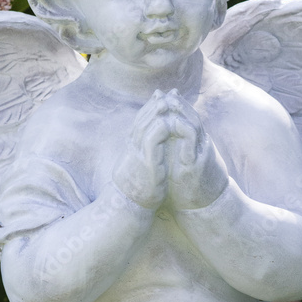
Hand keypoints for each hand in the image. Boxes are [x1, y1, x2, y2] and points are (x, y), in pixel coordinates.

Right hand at [113, 90, 170, 209]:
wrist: (129, 208)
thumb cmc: (138, 190)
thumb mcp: (142, 167)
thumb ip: (146, 154)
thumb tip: (152, 148)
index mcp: (132, 147)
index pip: (140, 121)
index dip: (151, 107)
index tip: (162, 97)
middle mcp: (132, 147)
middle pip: (142, 118)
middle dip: (156, 104)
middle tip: (169, 94)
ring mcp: (138, 154)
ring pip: (146, 125)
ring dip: (159, 112)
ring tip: (171, 102)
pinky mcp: (146, 163)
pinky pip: (153, 140)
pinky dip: (162, 128)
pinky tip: (171, 122)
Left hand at [164, 91, 227, 210]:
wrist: (207, 208)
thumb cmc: (192, 187)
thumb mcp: (184, 164)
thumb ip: (176, 150)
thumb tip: (162, 140)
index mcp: (197, 145)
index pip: (189, 118)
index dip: (177, 105)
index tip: (162, 96)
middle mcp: (201, 146)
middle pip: (192, 116)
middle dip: (179, 104)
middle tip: (165, 94)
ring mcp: (200, 154)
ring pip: (194, 124)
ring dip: (181, 112)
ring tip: (168, 103)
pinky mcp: (197, 164)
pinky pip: (192, 141)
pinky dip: (183, 129)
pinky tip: (173, 123)